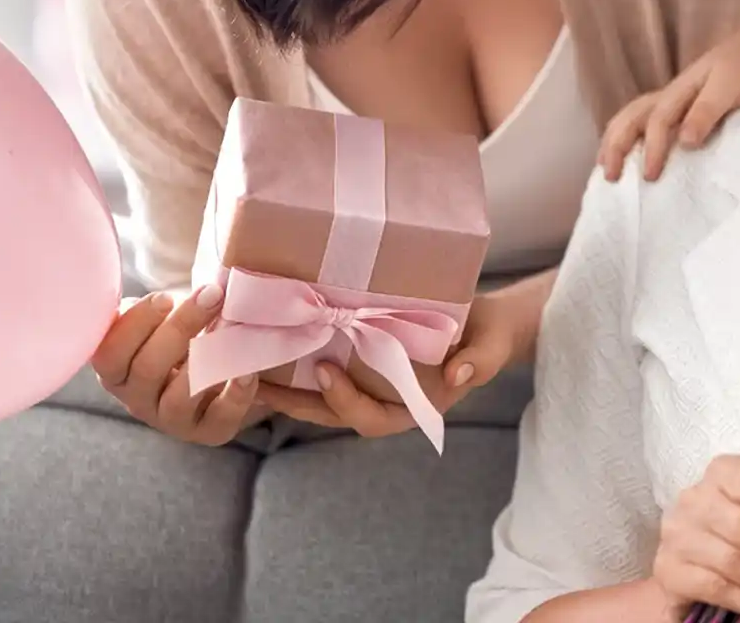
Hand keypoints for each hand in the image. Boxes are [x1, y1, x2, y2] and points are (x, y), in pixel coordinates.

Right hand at [92, 286, 259, 445]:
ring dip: (206, 360)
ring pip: (177, 399)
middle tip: (212, 295)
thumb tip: (155, 296)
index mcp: (118, 372)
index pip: (109, 353)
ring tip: (231, 324)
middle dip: (180, 327)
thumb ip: (149, 310)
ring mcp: (172, 420)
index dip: (136, 324)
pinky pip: (219, 419)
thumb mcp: (159, 322)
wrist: (224, 372)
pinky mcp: (210, 431)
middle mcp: (138, 400)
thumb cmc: (184, 337)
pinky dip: (235, 394)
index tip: (167, 296)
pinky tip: (247, 370)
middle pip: (147, 370)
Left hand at [252, 287, 524, 435]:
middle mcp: (385, 400)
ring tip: (247, 364)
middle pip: (332, 412)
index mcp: (413, 408)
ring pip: (320, 394)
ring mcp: (371, 382)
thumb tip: (459, 376)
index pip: (371, 418)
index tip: (324, 371)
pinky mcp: (363, 359)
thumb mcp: (492, 347)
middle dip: (293, 402)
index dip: (344, 401)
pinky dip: (299, 359)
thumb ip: (480, 362)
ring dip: (285, 385)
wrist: (487, 321)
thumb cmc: (490, 336)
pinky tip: (273, 340)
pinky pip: (327, 366)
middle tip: (256, 381)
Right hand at [601, 16, 739, 180]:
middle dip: (616, 144)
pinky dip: (632, 135)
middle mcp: (671, 94)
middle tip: (609, 176)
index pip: (658, 122)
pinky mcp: (684, 103)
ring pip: (634, 115)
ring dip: (617, 139)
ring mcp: (676, 97)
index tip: (651, 176)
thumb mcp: (730, 88)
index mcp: (681, 90)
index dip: (653, 149)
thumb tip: (684, 142)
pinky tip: (631, 152)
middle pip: (632, 116)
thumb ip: (707, 112)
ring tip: (606, 166)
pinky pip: (648, 118)